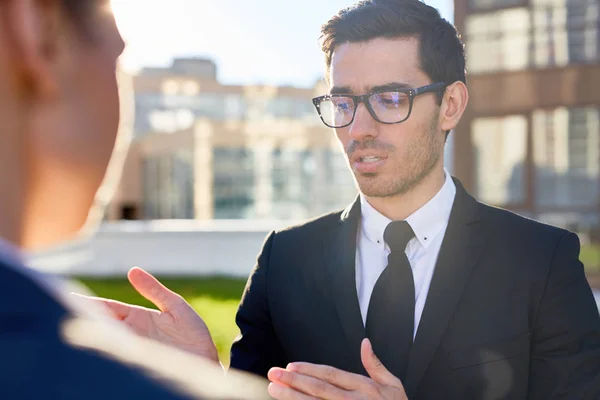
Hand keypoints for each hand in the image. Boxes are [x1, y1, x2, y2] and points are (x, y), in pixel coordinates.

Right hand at [75, 267, 218, 361]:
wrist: (206, 361)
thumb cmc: (193, 336)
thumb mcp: (175, 307)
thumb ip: (154, 290)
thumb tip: (131, 270)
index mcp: (137, 317)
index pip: (108, 307)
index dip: (89, 302)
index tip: (69, 296)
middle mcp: (131, 333)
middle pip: (101, 322)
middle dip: (81, 315)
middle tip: (59, 307)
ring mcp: (133, 348)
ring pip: (104, 338)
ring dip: (89, 331)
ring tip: (69, 323)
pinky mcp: (138, 362)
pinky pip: (116, 355)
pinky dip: (104, 349)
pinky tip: (93, 343)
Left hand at [267, 338, 407, 399]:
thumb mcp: (392, 385)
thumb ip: (375, 365)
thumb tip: (365, 342)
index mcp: (364, 387)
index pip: (331, 376)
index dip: (309, 370)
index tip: (290, 365)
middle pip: (319, 390)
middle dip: (294, 381)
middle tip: (273, 374)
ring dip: (293, 398)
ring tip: (274, 390)